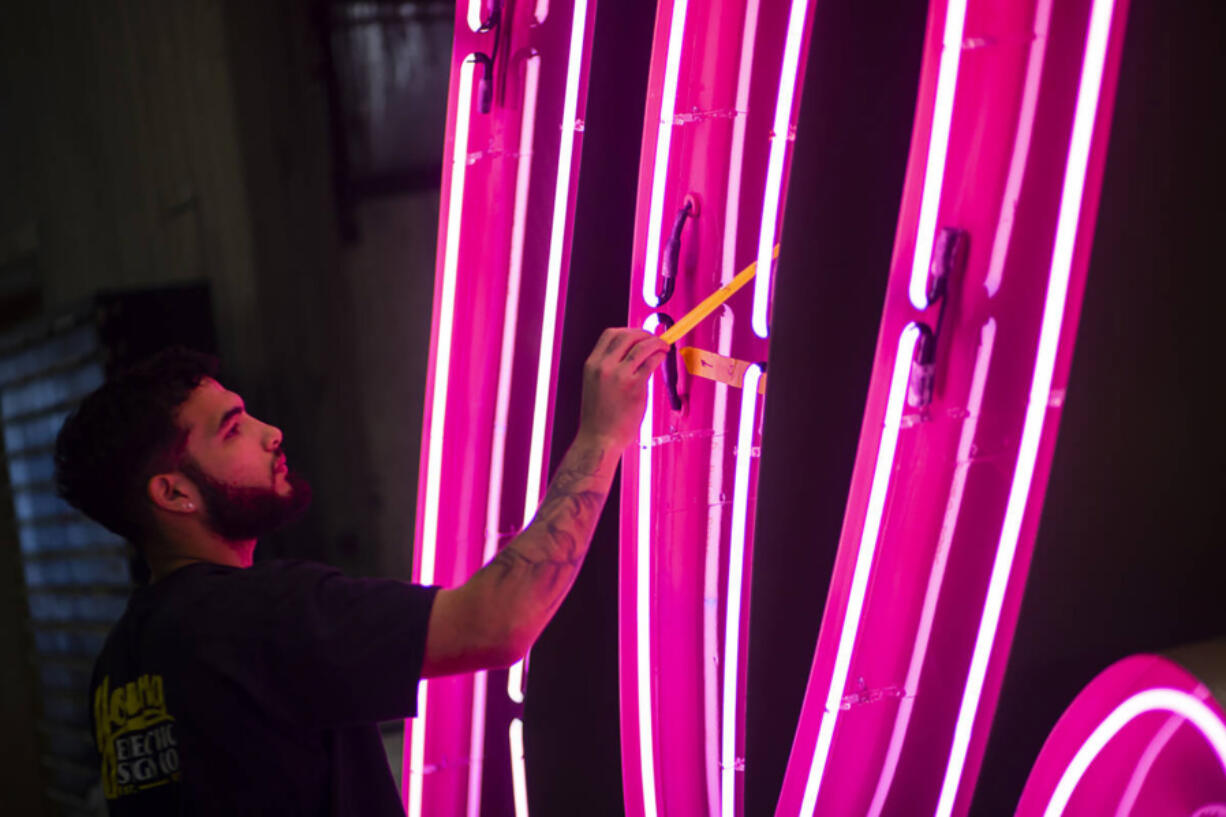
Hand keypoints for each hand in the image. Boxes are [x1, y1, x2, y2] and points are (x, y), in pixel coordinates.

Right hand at [579, 328, 668, 447]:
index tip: (640, 334)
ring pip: (642, 346)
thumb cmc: (600, 416)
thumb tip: (634, 354)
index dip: (628, 330)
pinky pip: (651, 363)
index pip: (610, 334)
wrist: (599, 439)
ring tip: (664, 347)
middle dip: (645, 334)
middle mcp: (603, 367)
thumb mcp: (596, 385)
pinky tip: (663, 358)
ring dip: (657, 342)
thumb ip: (610, 368)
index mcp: (592, 364)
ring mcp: (619, 376)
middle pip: (627, 335)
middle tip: (655, 339)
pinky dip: (660, 356)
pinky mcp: (634, 387)